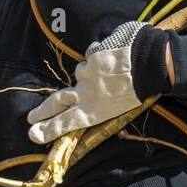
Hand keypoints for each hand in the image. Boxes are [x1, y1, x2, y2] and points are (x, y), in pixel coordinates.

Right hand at [27, 21, 151, 143]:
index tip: (33, 134)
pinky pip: (95, 52)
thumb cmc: (144, 90)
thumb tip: (90, 102)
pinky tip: (119, 53)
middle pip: (59, 101)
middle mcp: (87, 93)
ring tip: (115, 69)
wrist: (154, 65)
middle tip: (31, 118)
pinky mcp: (94, 54)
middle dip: (43, 111)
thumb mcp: (123, 108)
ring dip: (93, 70)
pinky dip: (103, 53)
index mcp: (96, 110)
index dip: (49, 129)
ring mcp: (88, 73)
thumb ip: (102, 106)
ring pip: (82, 71)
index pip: (67, 122)